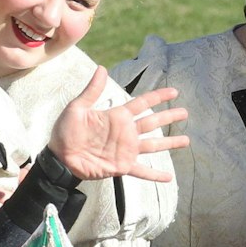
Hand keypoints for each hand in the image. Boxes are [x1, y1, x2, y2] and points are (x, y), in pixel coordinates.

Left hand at [47, 69, 187, 182]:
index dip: (158, 97)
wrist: (59, 158)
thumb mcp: (77, 108)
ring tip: (186, 140)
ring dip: (169, 143)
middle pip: (153, 122)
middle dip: (169, 117)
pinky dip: (155, 175)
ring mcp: (125, 150)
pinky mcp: (122, 166)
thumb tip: (102, 69)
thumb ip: (92, 90)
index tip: (173, 92)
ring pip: (153, 145)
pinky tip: (169, 178)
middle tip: (185, 112)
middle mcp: (125, 132)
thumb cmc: (65, 132)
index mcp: (117, 116)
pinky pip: (142, 171)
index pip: (142, 103)